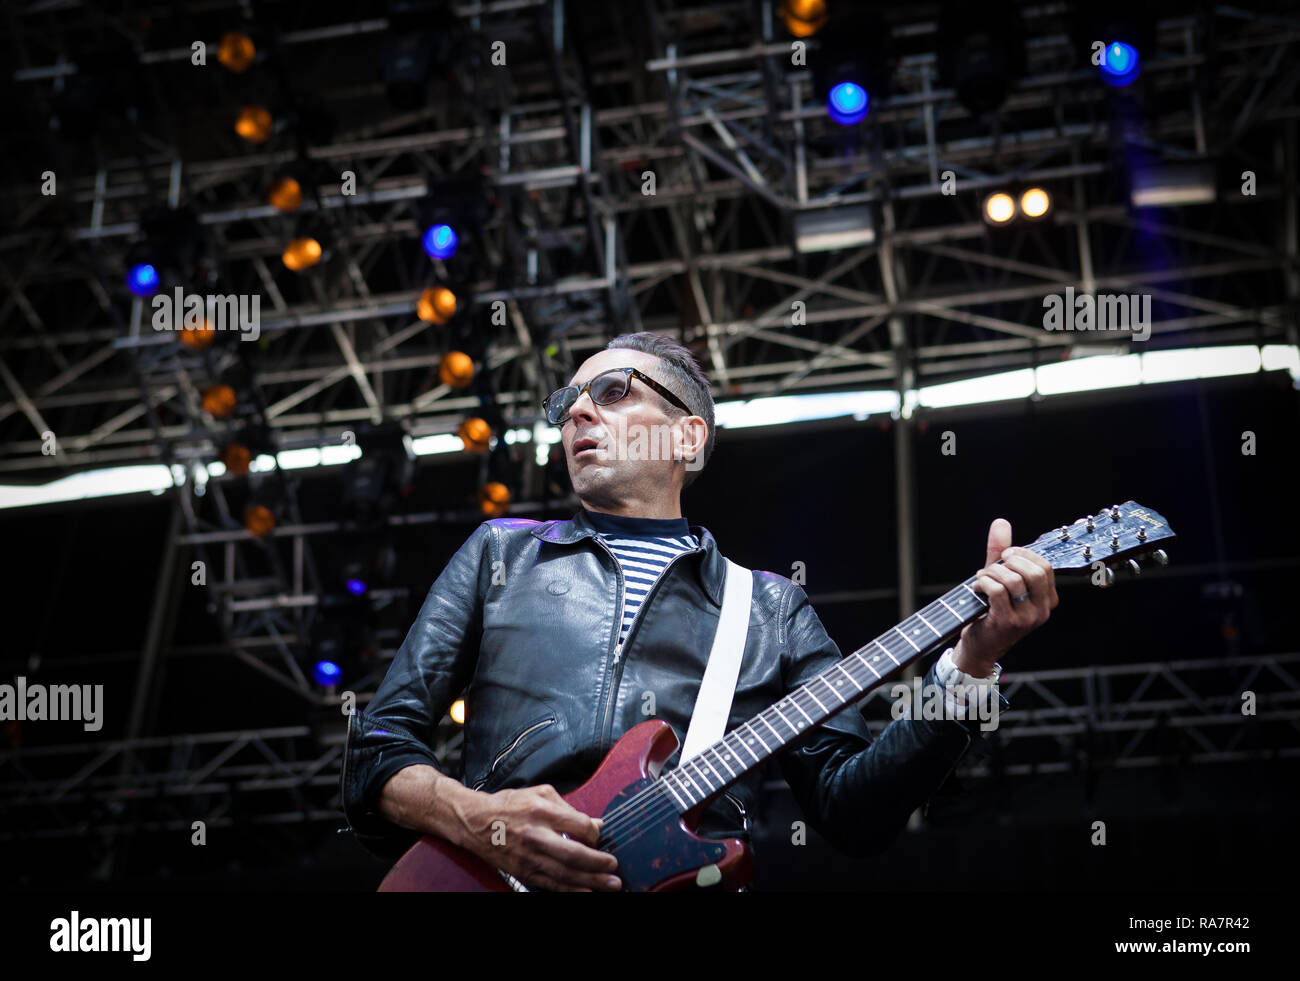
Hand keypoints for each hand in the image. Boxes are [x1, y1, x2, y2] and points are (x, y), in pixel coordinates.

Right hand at [454, 783, 621, 891]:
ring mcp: (529, 857)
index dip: (594, 833)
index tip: (598, 837)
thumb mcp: (541, 794)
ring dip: (591, 881)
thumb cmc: (510, 805)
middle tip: (614, 867)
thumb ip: (569, 809)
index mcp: (542, 811)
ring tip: (610, 885)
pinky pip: (550, 884)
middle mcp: (535, 835)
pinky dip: (570, 890)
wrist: (476, 822)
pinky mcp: (523, 872)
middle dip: (598, 863)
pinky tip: (585, 892)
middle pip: (574, 854)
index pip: (578, 825)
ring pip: (565, 874)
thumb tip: (595, 823)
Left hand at [953, 518, 1057, 675]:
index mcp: (1047, 599)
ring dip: (991, 573)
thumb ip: (1001, 552)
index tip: (1006, 554)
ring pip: (1013, 580)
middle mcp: (1041, 610)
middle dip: (1009, 562)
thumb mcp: (999, 579)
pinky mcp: (1007, 622)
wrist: (979, 646)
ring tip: (982, 578)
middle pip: (1033, 571)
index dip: (1023, 554)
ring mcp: (1026, 618)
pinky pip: (997, 591)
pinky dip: (983, 583)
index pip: (1045, 567)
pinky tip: (977, 587)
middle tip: (994, 564)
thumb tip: (1001, 523)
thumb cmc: (990, 611)